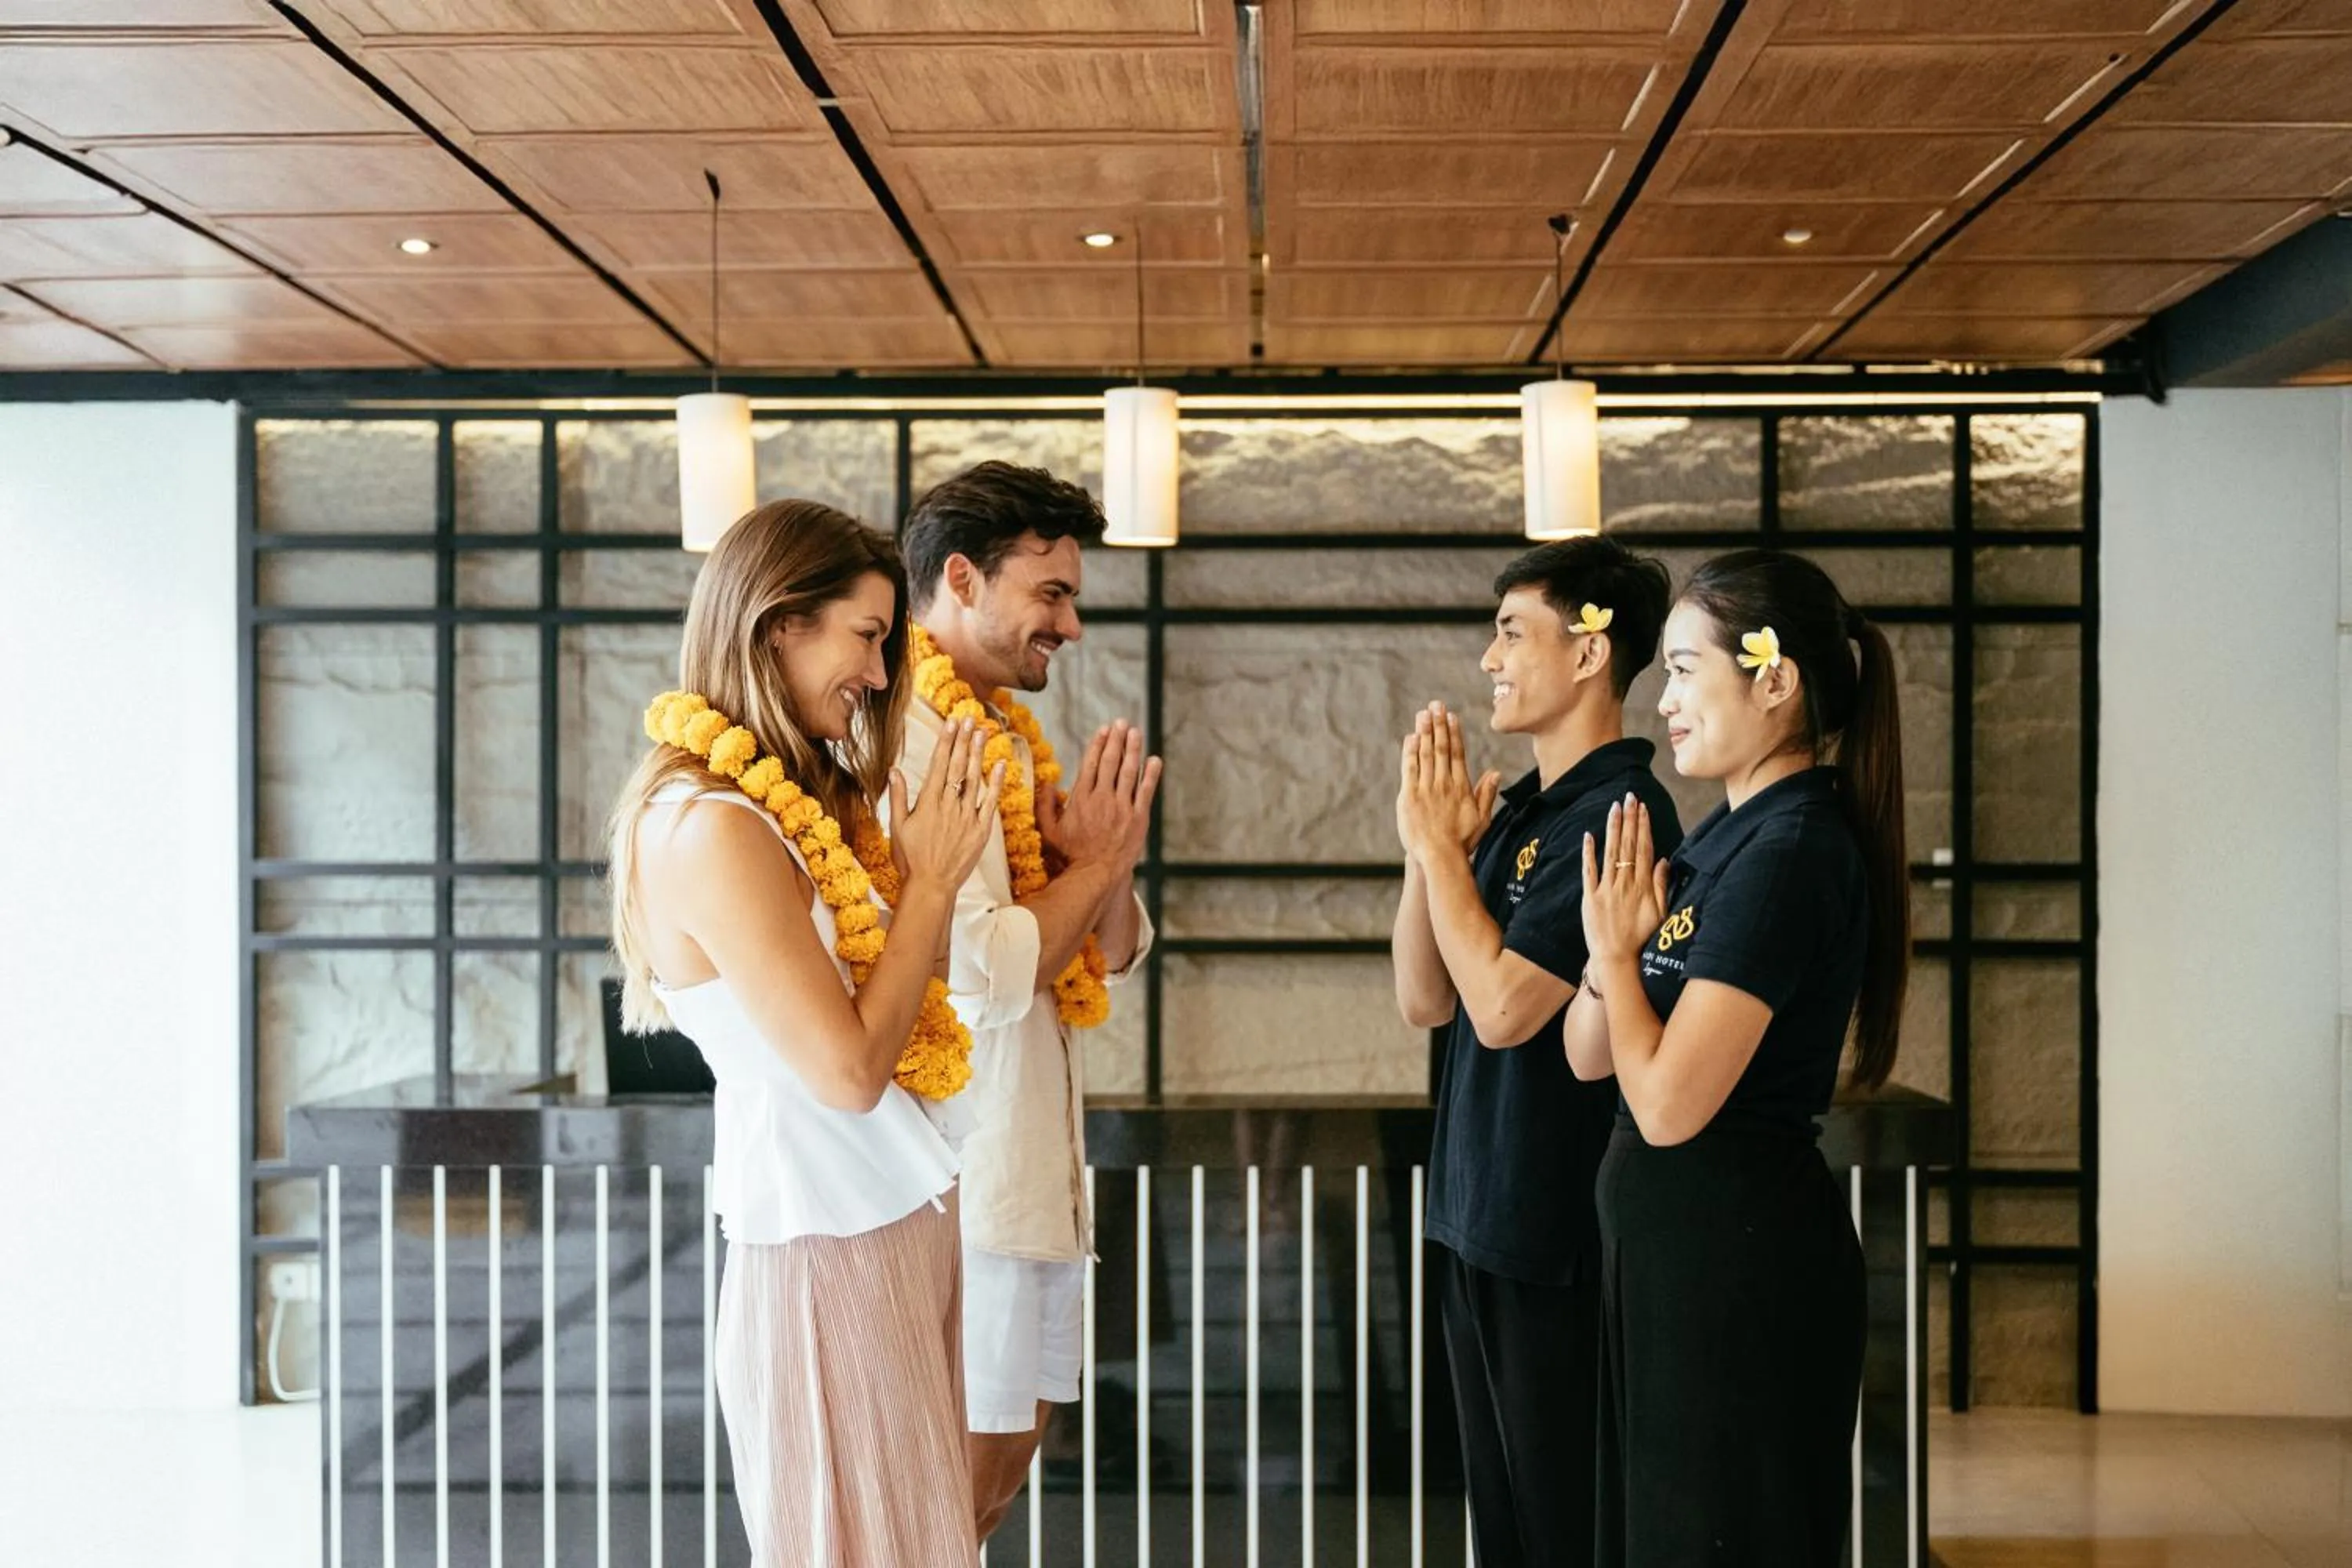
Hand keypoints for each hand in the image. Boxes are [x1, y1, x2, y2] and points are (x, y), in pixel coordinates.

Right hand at [888, 718, 1004, 894]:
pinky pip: (991, 802)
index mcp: (928, 803)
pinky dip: (996, 783)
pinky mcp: (981, 830)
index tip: (951, 723)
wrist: (932, 886)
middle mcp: (949, 806)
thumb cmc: (910, 858)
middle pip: (958, 767)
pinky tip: (1000, 764)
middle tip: (969, 718)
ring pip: (974, 779)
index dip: (946, 742)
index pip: (939, 765)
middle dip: (963, 740)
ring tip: (983, 732)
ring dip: (978, 754)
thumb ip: (898, 796)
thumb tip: (894, 770)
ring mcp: (967, 817)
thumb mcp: (897, 827)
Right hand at [1038, 720, 1160, 872]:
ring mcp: (1122, 807)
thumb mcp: (1049, 831)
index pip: (1090, 764)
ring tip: (1135, 733)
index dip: (1098, 744)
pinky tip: (1154, 760)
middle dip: (1116, 740)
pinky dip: (1151, 774)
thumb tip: (1046, 784)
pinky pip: (1146, 791)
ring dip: (1133, 749)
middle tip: (1121, 723)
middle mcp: (1102, 798)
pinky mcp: (1138, 818)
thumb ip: (1045, 807)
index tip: (1103, 730)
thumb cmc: (1070, 855)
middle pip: (1110, 762)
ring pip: (1129, 772)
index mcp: (1081, 798)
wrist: (1095, 874)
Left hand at [1395, 702, 1499, 863]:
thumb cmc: (1461, 841)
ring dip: (1425, 732)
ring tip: (1423, 714)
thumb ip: (1486, 793)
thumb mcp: (1482, 818)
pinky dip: (1411, 751)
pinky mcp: (1409, 796)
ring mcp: (1426, 788)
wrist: (1439, 857)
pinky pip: (1410, 768)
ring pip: (1426, 754)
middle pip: (1441, 748)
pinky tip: (1411, 737)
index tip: (1451, 716)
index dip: (1454, 733)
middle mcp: (1444, 783)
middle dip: (1438, 725)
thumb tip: (1495, 772)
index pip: (1458, 753)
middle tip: (1436, 705)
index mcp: (1461, 787)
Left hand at [1581, 794, 1668, 965]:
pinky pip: (1589, 871)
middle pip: (1628, 845)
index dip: (1643, 826)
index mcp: (1643, 886)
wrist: (1617, 959)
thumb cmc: (1641, 937)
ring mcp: (1606, 889)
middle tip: (1629, 797)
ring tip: (1614, 807)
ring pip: (1610, 852)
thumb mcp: (1660, 913)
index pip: (1644, 849)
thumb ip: (1662, 885)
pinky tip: (1589, 834)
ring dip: (1613, 828)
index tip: (1642, 808)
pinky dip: (1589, 852)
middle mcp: (1625, 884)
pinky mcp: (1590, 897)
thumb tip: (1665, 860)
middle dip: (1629, 819)